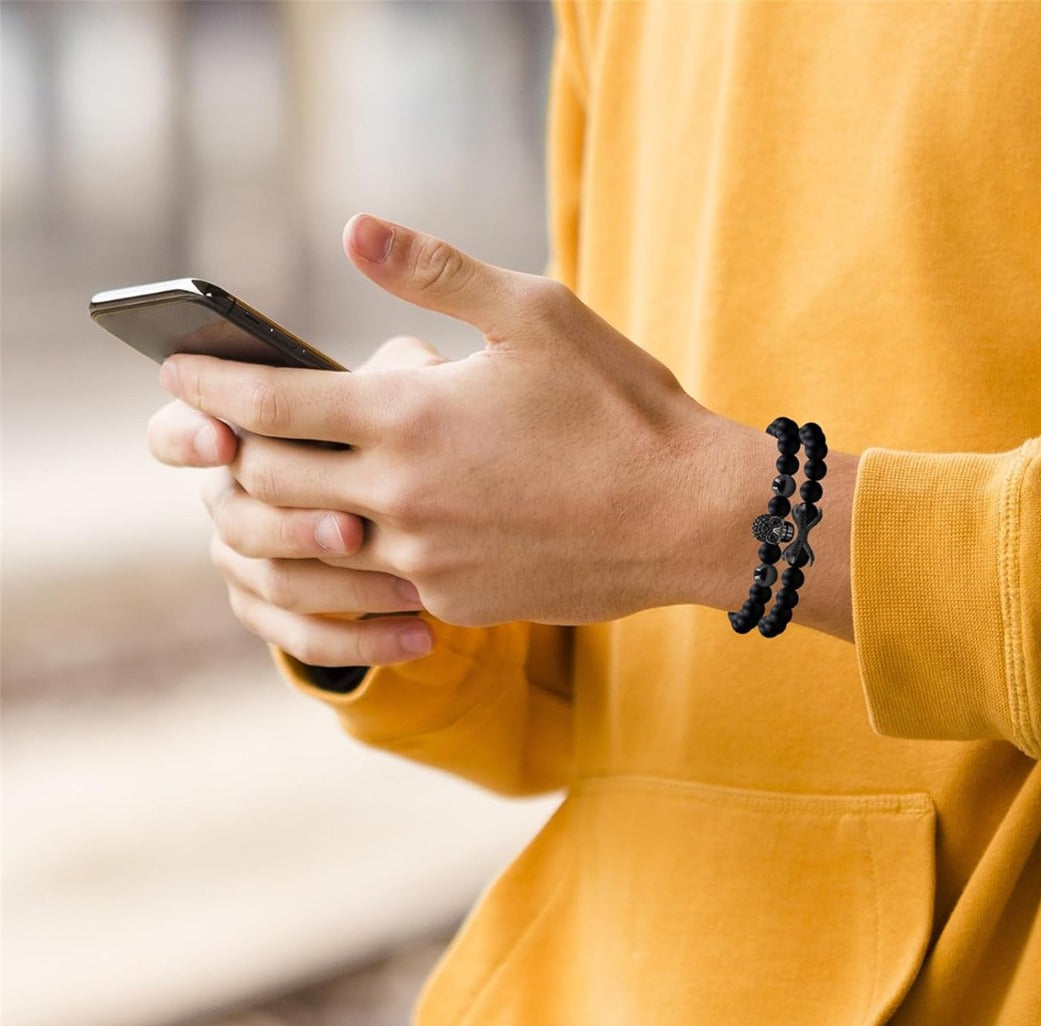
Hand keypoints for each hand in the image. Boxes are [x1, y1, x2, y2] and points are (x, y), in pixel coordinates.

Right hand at [147, 338, 440, 665]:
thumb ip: (396, 374)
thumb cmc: (406, 427)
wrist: (428, 506)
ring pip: (274, 582)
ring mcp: (247, 561)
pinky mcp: (276, 614)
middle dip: (296, 526)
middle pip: (236, 518)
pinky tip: (420, 637)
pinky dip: (365, 640)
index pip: (177, 432)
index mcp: (239, 434)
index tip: (223, 439)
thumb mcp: (407, 387)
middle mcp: (230, 497)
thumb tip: (402, 373)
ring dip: (345, 588)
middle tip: (355, 531)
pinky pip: (304, 640)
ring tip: (413, 589)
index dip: (186, 437)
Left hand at [159, 214, 718, 628]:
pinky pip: (377, 584)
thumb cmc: (621, 405)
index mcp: (408, 415)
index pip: (267, 401)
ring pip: (308, 546)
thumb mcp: (536, 313)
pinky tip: (370, 531)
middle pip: (267, 481)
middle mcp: (401, 497)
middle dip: (231, 451)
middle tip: (225, 430)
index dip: (208, 382)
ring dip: (276, 516)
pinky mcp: (457, 603)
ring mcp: (426, 561)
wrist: (688, 516)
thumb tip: (354, 229)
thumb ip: (435, 272)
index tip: (176, 370)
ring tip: (278, 489)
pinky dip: (353, 555)